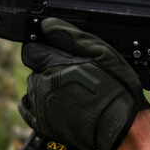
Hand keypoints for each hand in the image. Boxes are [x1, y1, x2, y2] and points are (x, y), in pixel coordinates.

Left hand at [19, 18, 148, 149]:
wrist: (121, 124)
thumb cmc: (115, 88)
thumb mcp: (101, 52)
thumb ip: (71, 36)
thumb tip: (48, 25)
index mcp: (54, 66)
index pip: (32, 50)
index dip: (45, 48)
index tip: (57, 52)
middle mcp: (42, 86)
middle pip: (34, 68)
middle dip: (48, 67)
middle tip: (72, 72)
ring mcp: (41, 107)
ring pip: (33, 87)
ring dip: (45, 85)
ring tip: (70, 89)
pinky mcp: (42, 124)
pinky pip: (28, 108)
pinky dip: (38, 102)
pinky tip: (57, 101)